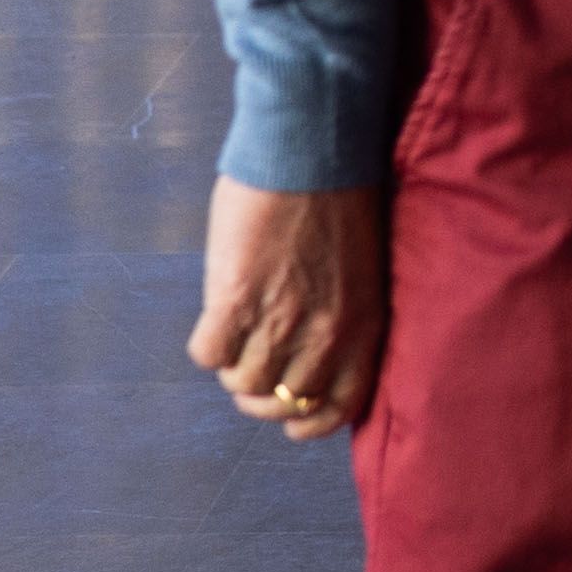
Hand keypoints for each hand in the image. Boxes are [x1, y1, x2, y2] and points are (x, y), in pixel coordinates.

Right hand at [189, 178, 385, 440]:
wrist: (311, 147)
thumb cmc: (340, 197)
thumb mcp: (361, 270)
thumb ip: (344, 317)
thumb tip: (313, 356)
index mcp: (365, 325)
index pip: (340, 407)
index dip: (309, 423)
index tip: (292, 422)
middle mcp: (325, 333)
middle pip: (280, 402)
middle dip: (260, 393)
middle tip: (250, 365)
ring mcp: (279, 320)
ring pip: (241, 383)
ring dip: (232, 364)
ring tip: (236, 330)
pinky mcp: (235, 299)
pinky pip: (208, 353)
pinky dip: (207, 342)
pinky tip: (217, 313)